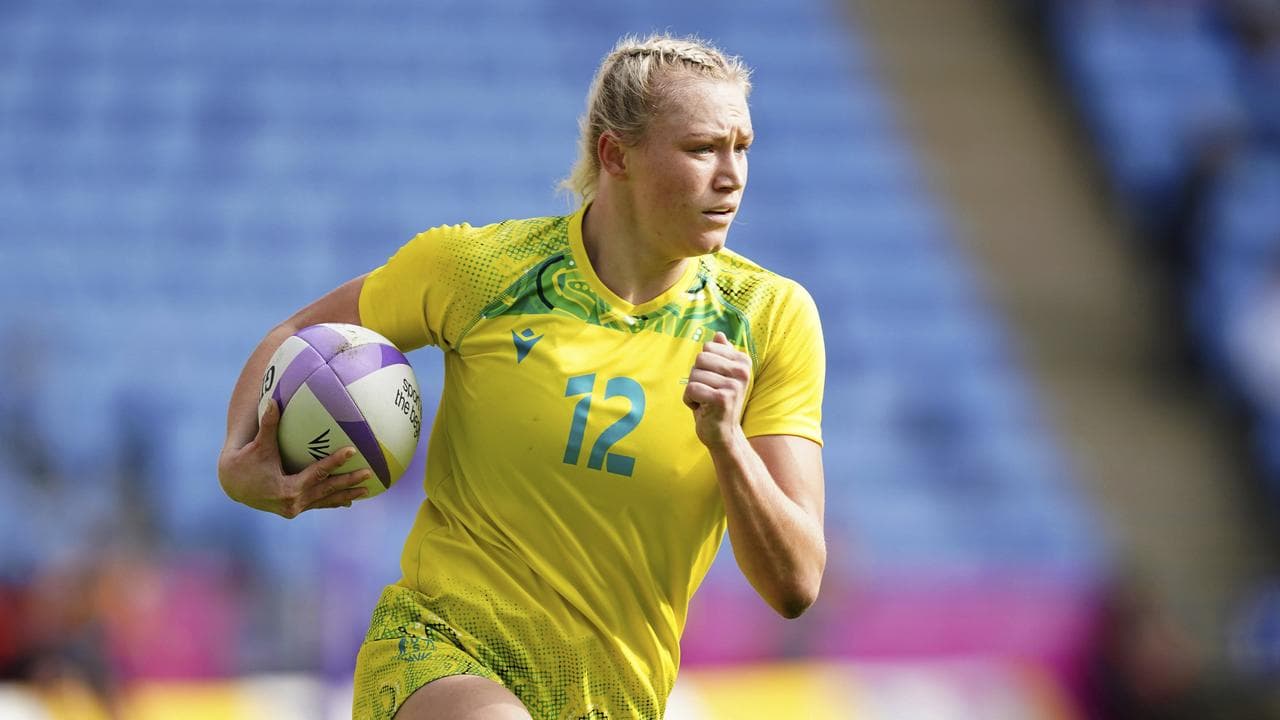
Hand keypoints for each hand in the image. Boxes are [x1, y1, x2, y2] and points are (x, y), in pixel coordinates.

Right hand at [217, 400, 370, 517]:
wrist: (232, 485)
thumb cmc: (246, 461)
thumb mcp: (258, 445)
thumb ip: (268, 424)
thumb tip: (273, 400)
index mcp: (286, 488)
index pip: (317, 473)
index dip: (335, 461)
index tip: (352, 451)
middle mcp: (293, 502)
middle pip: (327, 490)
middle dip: (348, 482)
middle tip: (368, 473)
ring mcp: (295, 508)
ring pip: (325, 501)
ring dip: (345, 495)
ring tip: (366, 490)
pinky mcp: (294, 509)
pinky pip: (318, 504)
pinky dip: (333, 501)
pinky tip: (349, 500)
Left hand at [683, 331, 750, 448]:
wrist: (723, 434)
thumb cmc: (718, 401)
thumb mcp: (721, 376)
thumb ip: (722, 354)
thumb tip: (718, 334)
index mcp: (743, 361)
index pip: (707, 348)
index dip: (703, 366)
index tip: (713, 381)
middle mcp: (742, 371)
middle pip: (700, 359)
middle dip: (696, 377)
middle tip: (708, 392)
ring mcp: (733, 385)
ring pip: (694, 376)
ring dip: (693, 391)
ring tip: (706, 401)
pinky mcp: (722, 399)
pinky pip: (691, 389)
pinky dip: (689, 401)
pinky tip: (702, 409)